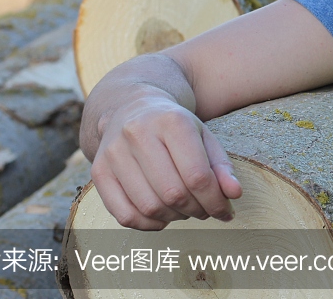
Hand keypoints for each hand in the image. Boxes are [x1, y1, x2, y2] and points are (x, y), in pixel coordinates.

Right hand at [90, 91, 242, 230]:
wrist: (131, 107)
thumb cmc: (174, 127)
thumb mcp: (203, 137)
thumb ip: (222, 166)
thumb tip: (234, 194)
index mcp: (171, 121)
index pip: (197, 175)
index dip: (215, 200)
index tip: (226, 210)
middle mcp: (137, 133)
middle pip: (173, 193)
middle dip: (197, 210)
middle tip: (206, 210)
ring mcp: (113, 152)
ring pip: (149, 206)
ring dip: (175, 218)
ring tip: (186, 210)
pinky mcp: (97, 171)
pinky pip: (124, 215)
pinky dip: (148, 224)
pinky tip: (162, 217)